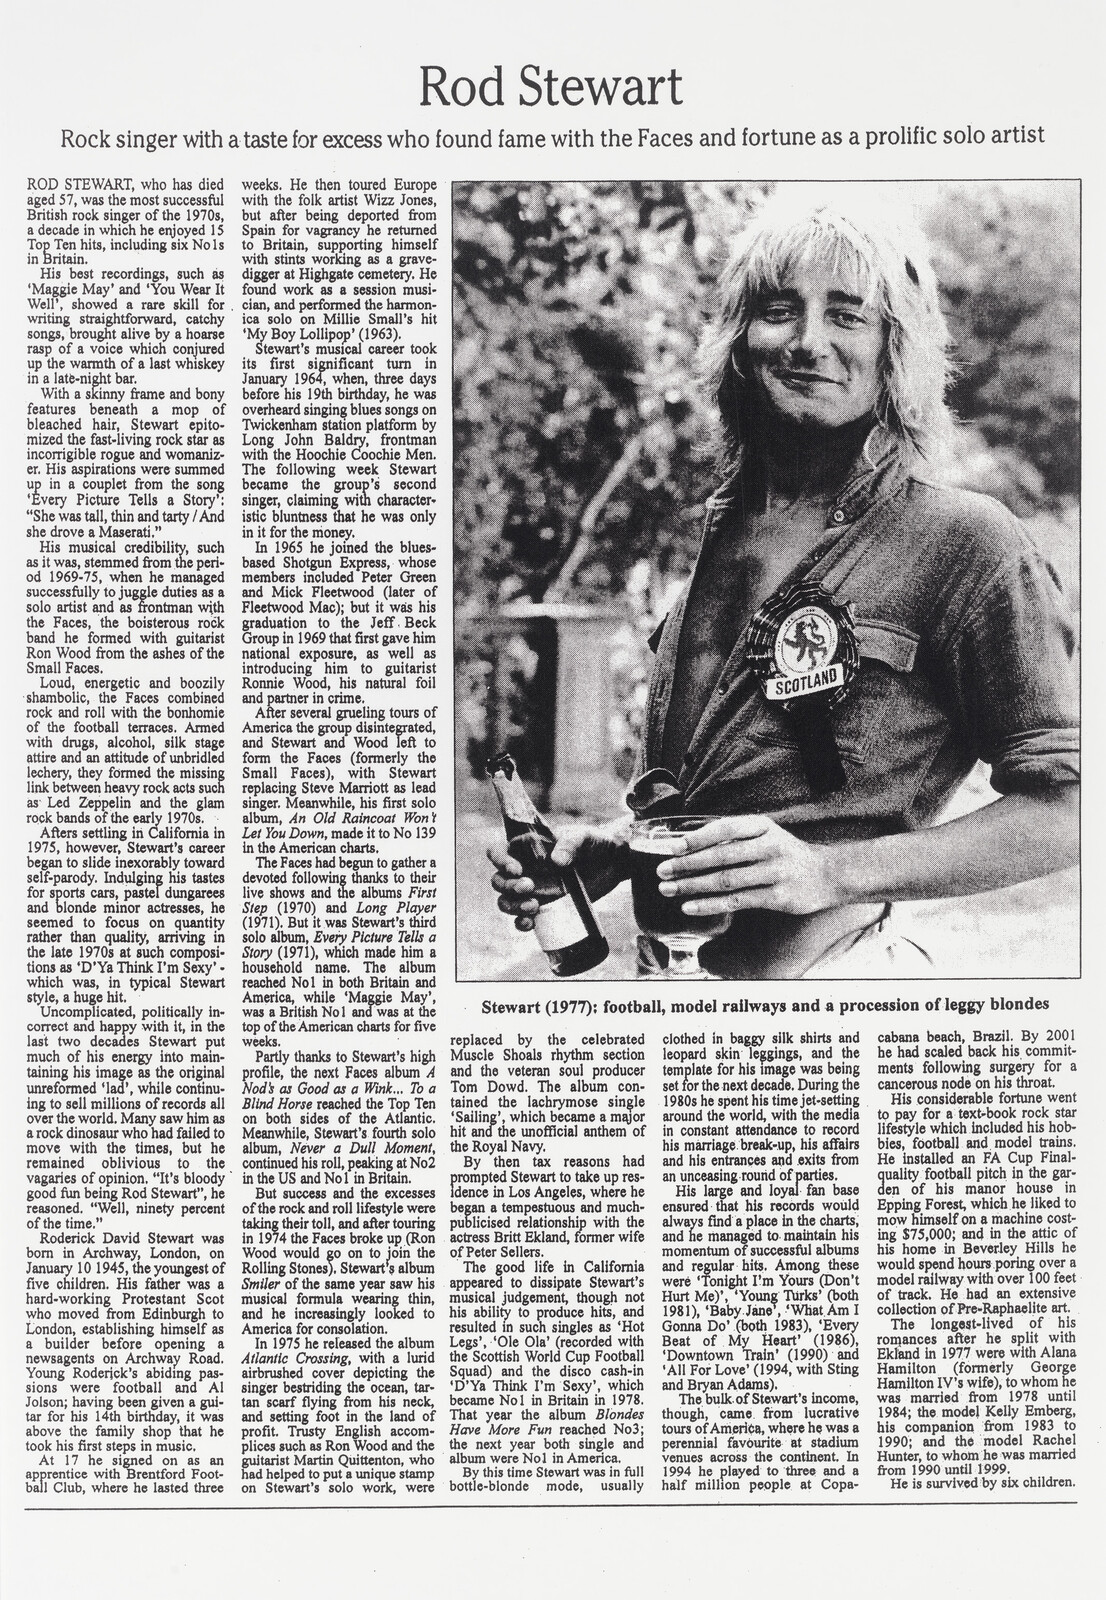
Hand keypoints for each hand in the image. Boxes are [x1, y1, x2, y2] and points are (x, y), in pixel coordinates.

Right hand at [488, 824, 629, 931]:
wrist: (614, 865)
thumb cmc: (596, 844)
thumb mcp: (585, 837)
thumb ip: (571, 843)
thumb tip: (556, 861)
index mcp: (527, 849)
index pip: (499, 852)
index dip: (500, 861)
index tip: (517, 869)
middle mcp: (525, 870)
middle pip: (498, 881)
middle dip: (508, 887)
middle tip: (530, 887)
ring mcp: (534, 890)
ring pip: (506, 901)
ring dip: (512, 907)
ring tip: (533, 906)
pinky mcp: (546, 908)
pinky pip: (523, 919)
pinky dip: (521, 923)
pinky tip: (530, 923)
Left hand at [655, 815, 839, 916]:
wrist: (828, 875)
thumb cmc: (786, 854)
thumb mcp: (766, 834)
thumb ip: (735, 837)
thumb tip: (690, 842)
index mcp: (762, 827)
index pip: (724, 829)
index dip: (696, 838)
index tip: (671, 847)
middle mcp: (769, 847)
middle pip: (721, 856)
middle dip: (687, 864)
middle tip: (662, 871)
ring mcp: (775, 873)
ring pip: (725, 880)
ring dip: (693, 886)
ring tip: (669, 889)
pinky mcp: (777, 897)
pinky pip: (736, 901)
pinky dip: (710, 904)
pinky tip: (690, 906)